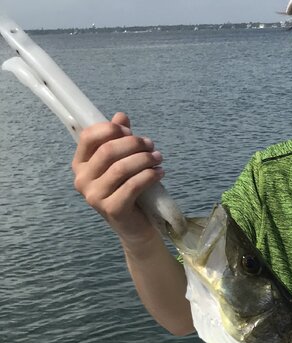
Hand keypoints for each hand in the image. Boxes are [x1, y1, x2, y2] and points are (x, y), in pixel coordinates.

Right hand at [72, 112, 163, 244]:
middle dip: (133, 144)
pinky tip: (160, 172)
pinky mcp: (111, 209)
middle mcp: (82, 180)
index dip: (110, 129)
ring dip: (144, 160)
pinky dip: (149, 176)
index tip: (129, 131)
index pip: (88, 137)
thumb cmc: (127, 191)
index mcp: (80, 164)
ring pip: (121, 168)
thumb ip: (118, 139)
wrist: (135, 227)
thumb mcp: (121, 162)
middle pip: (107, 151)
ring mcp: (94, 196)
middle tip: (151, 145)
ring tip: (158, 158)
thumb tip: (121, 116)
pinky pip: (132, 186)